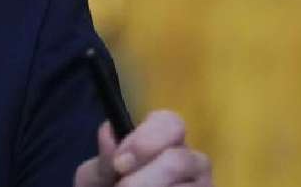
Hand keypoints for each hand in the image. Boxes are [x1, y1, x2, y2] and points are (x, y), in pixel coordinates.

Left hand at [74, 110, 212, 186]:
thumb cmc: (109, 186)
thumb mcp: (98, 175)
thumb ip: (103, 158)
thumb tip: (109, 133)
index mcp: (164, 139)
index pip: (170, 122)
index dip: (145, 140)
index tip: (119, 163)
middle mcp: (189, 159)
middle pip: (180, 159)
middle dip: (149, 175)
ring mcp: (202, 183)